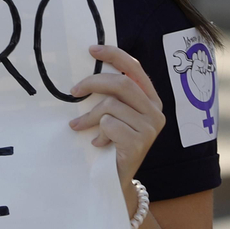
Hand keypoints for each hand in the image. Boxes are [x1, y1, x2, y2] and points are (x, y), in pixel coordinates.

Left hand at [67, 44, 165, 194]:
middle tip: (73, 91)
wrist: (116, 179)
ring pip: (111, 106)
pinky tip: (98, 143)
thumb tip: (88, 73)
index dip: (114, 56)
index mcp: (151, 100)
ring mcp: (150, 129)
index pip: (135, 69)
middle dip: (93, 83)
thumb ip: (112, 96)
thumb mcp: (115, 115)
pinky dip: (97, 133)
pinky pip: (109, 125)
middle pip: (122, 84)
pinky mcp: (139, 144)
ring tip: (78, 126)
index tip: (92, 49)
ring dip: (88, 116)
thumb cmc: (113, 142)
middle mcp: (156, 112)